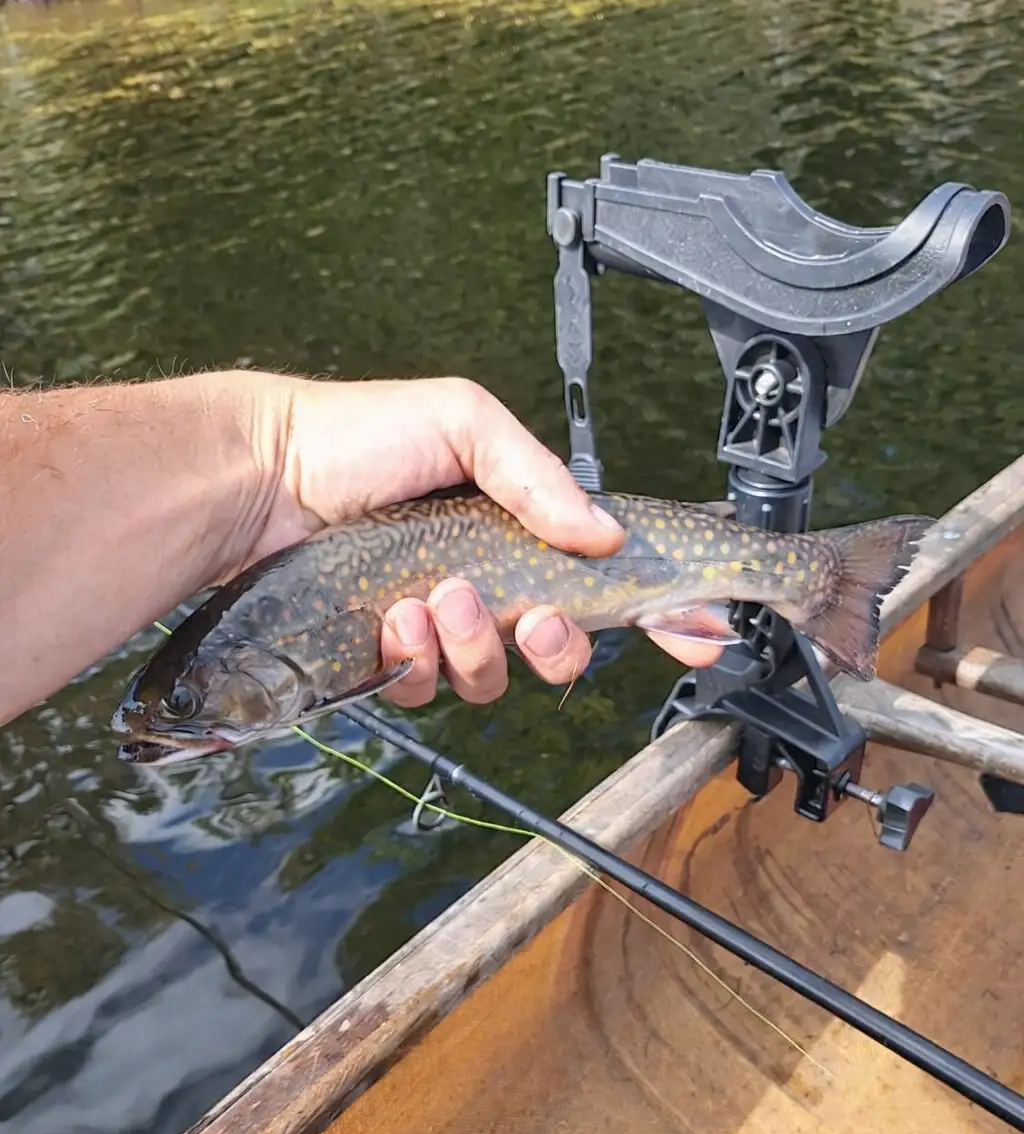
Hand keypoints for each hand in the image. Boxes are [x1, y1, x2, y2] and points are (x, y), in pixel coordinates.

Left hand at [249, 375, 722, 706]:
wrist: (263, 474)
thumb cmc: (358, 435)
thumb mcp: (464, 423)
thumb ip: (538, 474)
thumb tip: (605, 534)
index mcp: (521, 533)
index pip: (609, 583)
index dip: (664, 615)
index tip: (704, 632)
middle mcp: (489, 588)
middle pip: (562, 650)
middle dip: (562, 646)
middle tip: (540, 618)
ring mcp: (439, 630)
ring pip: (493, 678)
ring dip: (476, 645)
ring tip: (438, 597)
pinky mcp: (387, 659)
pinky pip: (427, 689)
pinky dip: (418, 658)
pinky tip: (394, 618)